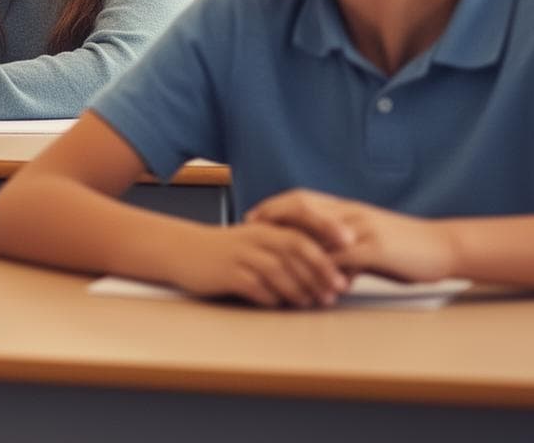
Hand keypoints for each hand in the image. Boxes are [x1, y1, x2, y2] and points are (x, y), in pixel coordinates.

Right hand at [166, 222, 349, 307]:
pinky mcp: (226, 273)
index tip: (350, 256)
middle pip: (295, 250)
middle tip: (337, 289)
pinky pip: (254, 287)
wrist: (182, 250)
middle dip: (320, 271)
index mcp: (265, 228)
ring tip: (311, 302)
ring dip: (298, 288)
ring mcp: (240, 255)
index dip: (328, 243)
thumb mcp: (255, 242)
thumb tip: (321, 268)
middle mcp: (255, 237)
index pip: (303, 232)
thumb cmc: (225, 251)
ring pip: (277, 270)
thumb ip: (284, 249)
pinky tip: (279, 305)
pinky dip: (270, 297)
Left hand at [248, 188, 457, 283]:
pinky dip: (324, 271)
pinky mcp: (375, 249)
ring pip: (317, 233)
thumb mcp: (368, 243)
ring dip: (293, 247)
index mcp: (347, 210)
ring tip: (270, 259)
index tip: (252, 216)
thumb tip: (324, 269)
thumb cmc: (405, 246)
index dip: (275, 206)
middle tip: (250, 229)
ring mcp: (361, 230)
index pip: (302, 199)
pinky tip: (309, 286)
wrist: (443, 247)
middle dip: (273, 216)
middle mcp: (350, 214)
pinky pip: (341, 258)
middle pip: (302, 207)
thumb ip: (343, 251)